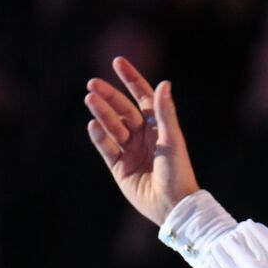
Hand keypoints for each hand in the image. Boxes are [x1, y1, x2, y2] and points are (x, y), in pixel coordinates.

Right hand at [85, 57, 199, 225]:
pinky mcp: (118, 167)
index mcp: (159, 127)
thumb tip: (165, 83)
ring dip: (101, 113)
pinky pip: (106, 148)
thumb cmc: (178, 172)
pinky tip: (92, 124)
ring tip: (90, 98)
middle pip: (122, 110)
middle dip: (109, 96)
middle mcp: (143, 136)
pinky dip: (99, 136)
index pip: (142, 97)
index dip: (131, 79)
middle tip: (92, 83)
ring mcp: (130, 151)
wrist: (172, 205)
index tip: (117, 61)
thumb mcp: (172, 139)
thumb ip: (165, 112)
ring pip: (112, 126)